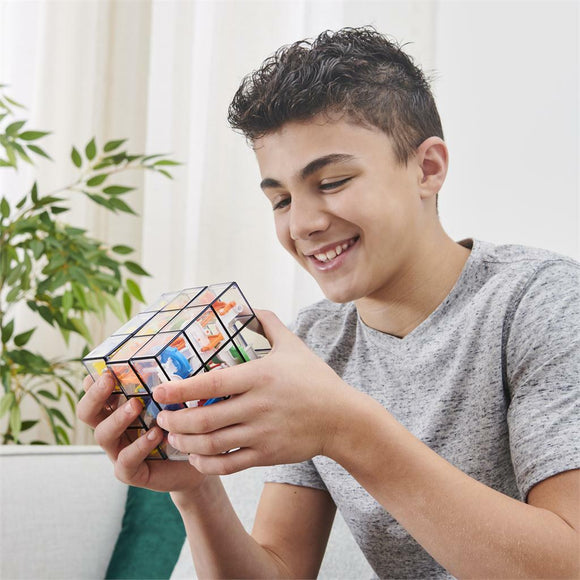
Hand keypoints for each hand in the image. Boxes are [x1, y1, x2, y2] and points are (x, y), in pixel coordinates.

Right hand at [77, 372, 208, 493]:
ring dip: (118, 418)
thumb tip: (173, 358)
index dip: (93, 381)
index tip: (104, 367)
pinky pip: (126, 460)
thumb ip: (165, 385)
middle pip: (87, 412)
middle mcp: (113, 429)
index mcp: (118, 409)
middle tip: (109, 379)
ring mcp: (118, 451)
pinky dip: (139, 446)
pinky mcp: (130, 472)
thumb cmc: (182, 425)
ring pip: (103, 435)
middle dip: (94, 395)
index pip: (95, 392)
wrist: (198, 460)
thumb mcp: (174, 401)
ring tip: (136, 405)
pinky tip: (155, 434)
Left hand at [153, 309, 356, 474]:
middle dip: (175, 422)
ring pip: (212, 443)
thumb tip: (246, 306)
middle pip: (204, 419)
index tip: (159, 391)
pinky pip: (229, 464)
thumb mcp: (294, 345)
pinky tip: (196, 457)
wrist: (342, 418)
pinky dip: (207, 463)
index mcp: (260, 376)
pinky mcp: (268, 454)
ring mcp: (262, 432)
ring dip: (185, 443)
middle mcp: (258, 406)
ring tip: (173, 437)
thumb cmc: (315, 379)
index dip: (181, 389)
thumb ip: (269, 323)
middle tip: (162, 418)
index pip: (212, 382)